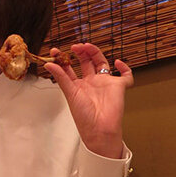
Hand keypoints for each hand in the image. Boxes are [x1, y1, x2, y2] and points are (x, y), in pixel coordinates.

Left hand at [46, 42, 132, 158]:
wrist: (99, 130)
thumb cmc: (84, 117)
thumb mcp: (70, 93)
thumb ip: (61, 77)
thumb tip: (49, 64)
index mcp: (78, 86)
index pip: (70, 68)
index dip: (63, 59)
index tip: (55, 51)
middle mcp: (91, 83)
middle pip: (86, 62)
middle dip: (80, 52)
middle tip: (74, 47)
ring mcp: (105, 83)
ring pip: (102, 62)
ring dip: (95, 52)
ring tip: (87, 46)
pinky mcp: (119, 86)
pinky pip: (126, 76)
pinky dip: (125, 68)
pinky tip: (118, 62)